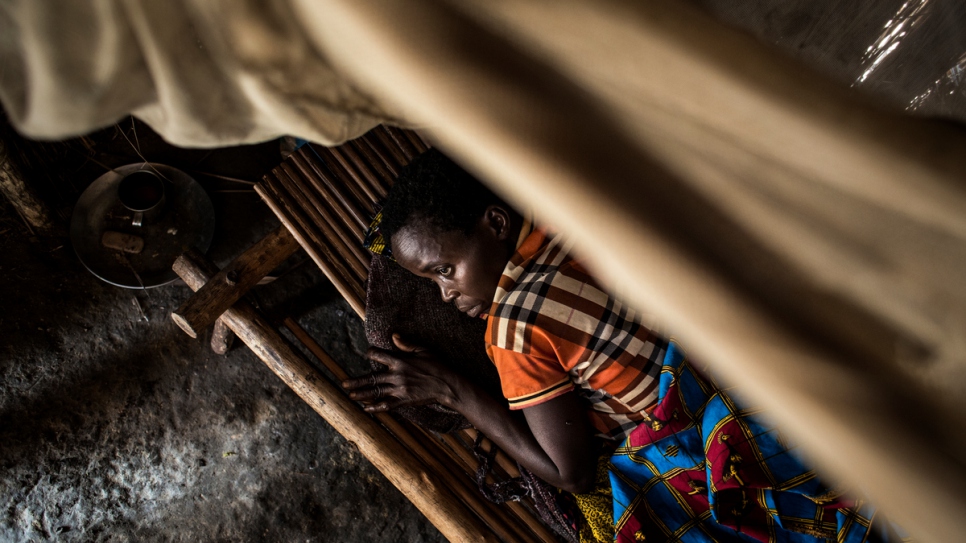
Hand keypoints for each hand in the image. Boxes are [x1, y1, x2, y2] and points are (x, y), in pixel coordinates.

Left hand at [342, 334, 460, 412]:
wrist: (447, 385)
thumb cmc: (437, 366)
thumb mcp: (424, 350)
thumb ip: (406, 344)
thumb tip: (393, 336)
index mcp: (400, 361)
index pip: (379, 355)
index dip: (371, 353)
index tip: (368, 353)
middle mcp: (397, 375)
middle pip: (372, 377)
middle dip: (357, 381)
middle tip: (344, 383)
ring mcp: (399, 389)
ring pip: (376, 392)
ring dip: (362, 394)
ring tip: (350, 395)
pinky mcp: (404, 400)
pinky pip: (386, 405)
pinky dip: (375, 407)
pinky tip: (366, 408)